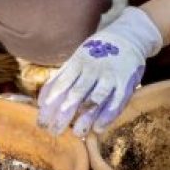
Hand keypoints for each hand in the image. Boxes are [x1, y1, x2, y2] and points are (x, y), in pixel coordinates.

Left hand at [37, 6, 162, 136]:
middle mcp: (93, 69)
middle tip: (54, 132)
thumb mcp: (77, 58)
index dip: (50, 105)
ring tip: (76, 133)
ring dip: (85, 117)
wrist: (127, 36)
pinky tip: (98, 128)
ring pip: (96, 98)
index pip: (61, 86)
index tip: (42, 122)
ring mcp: (110, 75)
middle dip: (63, 115)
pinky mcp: (126, 82)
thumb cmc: (97, 53)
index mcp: (78, 62)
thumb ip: (61, 78)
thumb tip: (42, 102)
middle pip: (76, 94)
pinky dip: (107, 116)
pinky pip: (117, 101)